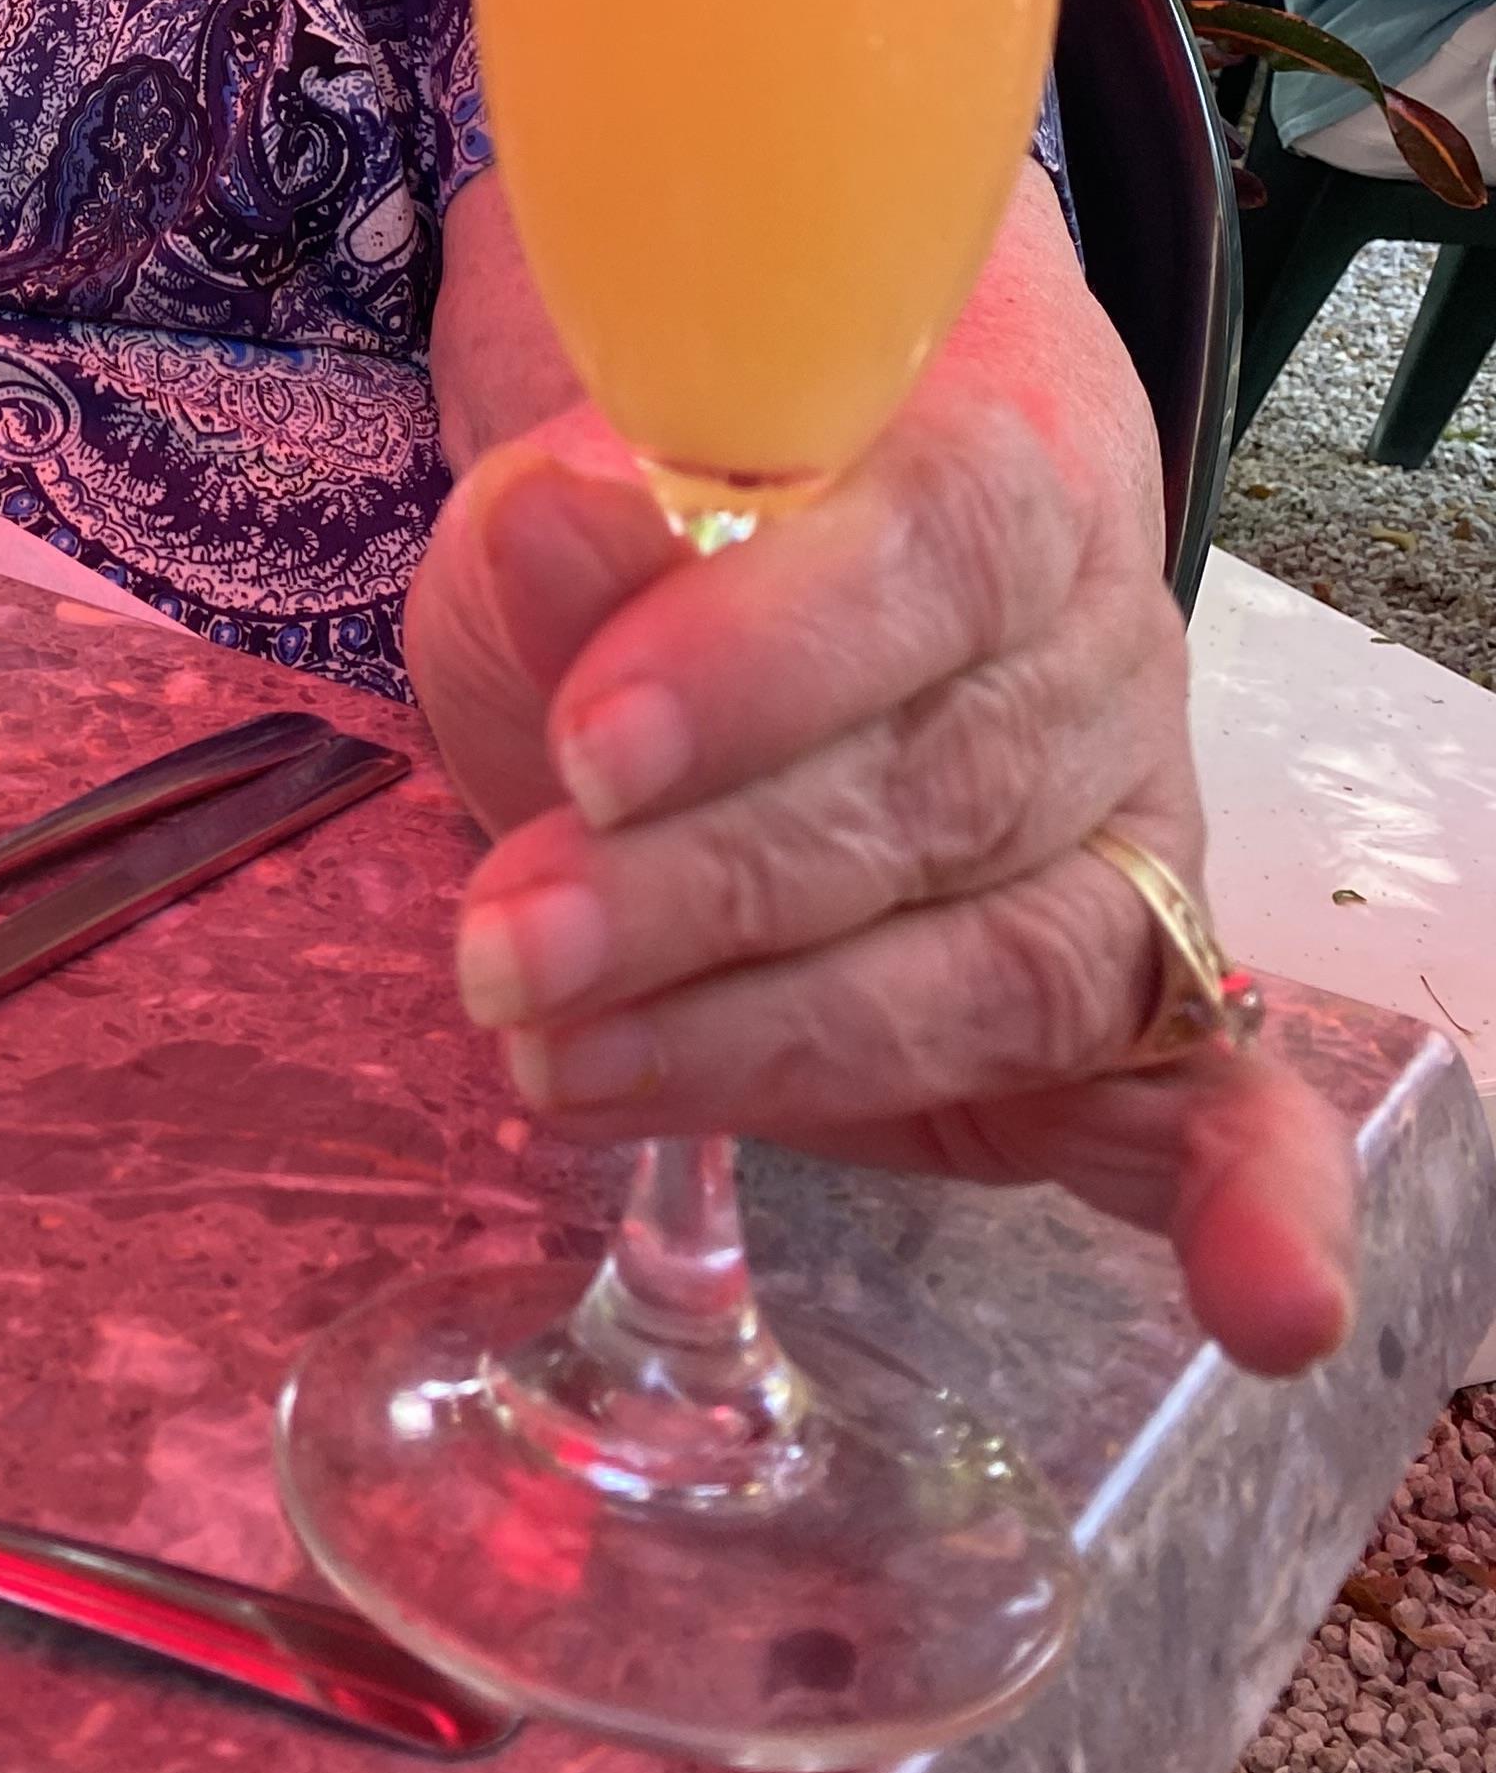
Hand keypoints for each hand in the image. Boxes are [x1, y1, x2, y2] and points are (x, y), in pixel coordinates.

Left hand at [403, 382, 1360, 1378]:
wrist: (743, 578)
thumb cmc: (656, 536)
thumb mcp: (566, 508)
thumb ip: (570, 536)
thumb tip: (548, 513)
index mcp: (1008, 461)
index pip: (932, 549)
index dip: (763, 659)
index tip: (585, 751)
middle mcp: (1101, 652)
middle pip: (944, 786)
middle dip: (702, 890)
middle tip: (505, 948)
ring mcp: (1130, 839)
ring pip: (1003, 964)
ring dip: (775, 1040)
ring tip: (550, 1058)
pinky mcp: (1129, 1014)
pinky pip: (1222, 1108)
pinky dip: (1253, 1209)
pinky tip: (1267, 1311)